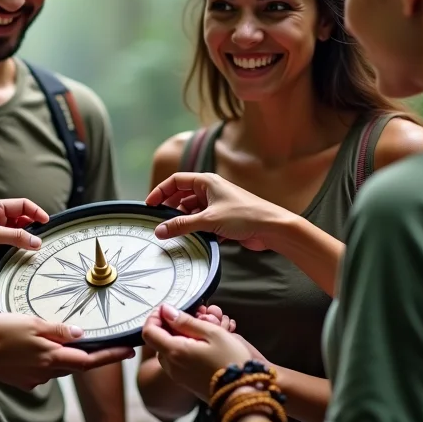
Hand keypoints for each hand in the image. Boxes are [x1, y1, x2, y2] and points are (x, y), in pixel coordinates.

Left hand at [0, 198, 47, 282]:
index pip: (22, 205)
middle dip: (34, 228)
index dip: (36, 211)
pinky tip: (26, 259)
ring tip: (38, 250)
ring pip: (18, 238)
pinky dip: (20, 254)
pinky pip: (12, 252)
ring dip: (27, 243)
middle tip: (44, 238)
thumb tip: (37, 241)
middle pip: (23, 221)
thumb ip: (15, 237)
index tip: (47, 222)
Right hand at [0, 314, 136, 390]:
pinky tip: (43, 346)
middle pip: (77, 364)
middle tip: (110, 343)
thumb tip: (80, 333)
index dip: (111, 355)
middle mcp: (45, 372)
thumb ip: (56, 329)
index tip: (130, 350)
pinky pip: (42, 370)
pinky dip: (48, 358)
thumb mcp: (30, 321)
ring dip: (70, 356)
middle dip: (93, 355)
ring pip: (59, 367)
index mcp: (51, 357)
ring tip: (76, 341)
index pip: (90, 359)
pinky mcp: (20, 379)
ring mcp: (32, 378)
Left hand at [140, 304, 255, 401]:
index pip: (148, 332)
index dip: (155, 317)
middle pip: (158, 340)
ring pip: (168, 350)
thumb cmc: (231, 360)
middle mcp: (171, 366)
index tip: (169, 309)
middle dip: (170, 325)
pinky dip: (184, 349)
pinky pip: (177, 361)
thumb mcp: (212, 333)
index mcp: (174, 352)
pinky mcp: (186, 382)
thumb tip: (165, 310)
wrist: (243, 393)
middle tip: (192, 317)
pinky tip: (204, 345)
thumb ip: (185, 321)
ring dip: (178, 337)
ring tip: (202, 330)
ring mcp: (178, 376)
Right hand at [146, 172, 289, 251]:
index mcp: (206, 181)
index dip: (160, 192)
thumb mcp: (208, 220)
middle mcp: (211, 190)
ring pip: (192, 211)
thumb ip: (182, 225)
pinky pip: (202, 222)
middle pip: (182, 196)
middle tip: (159, 222)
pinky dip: (197, 229)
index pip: (176, 181)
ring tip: (175, 233)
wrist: (273, 228)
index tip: (149, 205)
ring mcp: (217, 204)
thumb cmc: (245, 216)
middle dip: (170, 208)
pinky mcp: (224, 219)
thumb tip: (159, 230)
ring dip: (184, 221)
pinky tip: (195, 239)